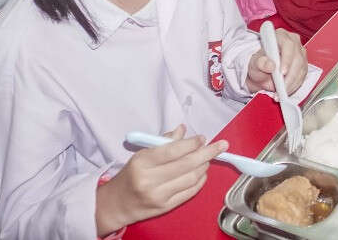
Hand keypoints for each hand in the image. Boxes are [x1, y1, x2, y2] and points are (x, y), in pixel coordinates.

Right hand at [95, 126, 226, 234]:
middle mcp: (150, 180)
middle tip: (220, 145)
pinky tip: (203, 172)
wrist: (117, 204)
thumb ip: (163, 142)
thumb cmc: (130, 175)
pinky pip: (190, 192)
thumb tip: (183, 130)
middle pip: (186, 164)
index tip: (202, 138)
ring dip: (204, 166)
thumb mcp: (141, 154)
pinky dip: (200, 181)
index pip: (173, 150)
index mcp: (142, 162)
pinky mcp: (166, 207)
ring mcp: (159, 196)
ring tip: (208, 157)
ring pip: (191, 178)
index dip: (192, 143)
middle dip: (207, 153)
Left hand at [246, 27, 307, 94]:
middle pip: (298, 59)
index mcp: (281, 36)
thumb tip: (270, 65)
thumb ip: (260, 63)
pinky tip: (286, 90)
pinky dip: (294, 86)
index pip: (288, 45)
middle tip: (281, 87)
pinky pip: (302, 77)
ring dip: (292, 83)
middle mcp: (293, 43)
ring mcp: (300, 54)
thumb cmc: (259, 64)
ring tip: (281, 92)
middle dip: (290, 76)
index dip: (287, 59)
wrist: (262, 73)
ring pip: (301, 69)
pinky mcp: (303, 65)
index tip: (282, 72)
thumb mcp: (254, 64)